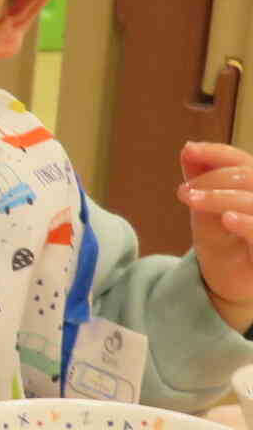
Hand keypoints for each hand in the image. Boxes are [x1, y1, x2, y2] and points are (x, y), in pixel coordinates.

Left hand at [177, 140, 252, 329]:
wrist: (230, 282)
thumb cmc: (223, 241)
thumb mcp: (205, 209)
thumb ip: (201, 179)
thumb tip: (189, 148)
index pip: (243, 160)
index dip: (218, 152)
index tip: (190, 151)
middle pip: (249, 176)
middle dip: (213, 179)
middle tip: (184, 192)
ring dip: (222, 197)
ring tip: (193, 201)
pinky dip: (246, 222)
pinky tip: (226, 219)